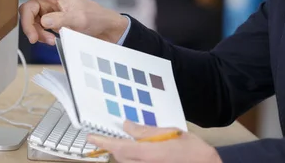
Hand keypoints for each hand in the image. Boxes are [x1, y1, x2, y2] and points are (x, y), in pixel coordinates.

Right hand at [0, 0, 128, 44]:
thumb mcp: (78, 18)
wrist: (105, 29)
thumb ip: (60, 19)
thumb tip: (43, 21)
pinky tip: (52, 40)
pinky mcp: (53, 22)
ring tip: (50, 41)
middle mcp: (50, 1)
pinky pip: (39, 28)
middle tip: (34, 39)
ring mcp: (51, 12)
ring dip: (38, 33)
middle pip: (27, 10)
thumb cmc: (94, 17)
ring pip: (33, 22)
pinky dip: (43, 36)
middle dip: (29, 26)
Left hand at [88, 121, 221, 162]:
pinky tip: (142, 153)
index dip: (103, 142)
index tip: (91, 137)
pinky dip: (134, 159)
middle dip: (114, 147)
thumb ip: (147, 131)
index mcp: (149, 153)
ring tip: (132, 144)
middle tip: (111, 136)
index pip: (119, 147)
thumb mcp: (171, 133)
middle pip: (120, 157)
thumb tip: (128, 126)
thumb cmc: (193, 151)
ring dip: (125, 154)